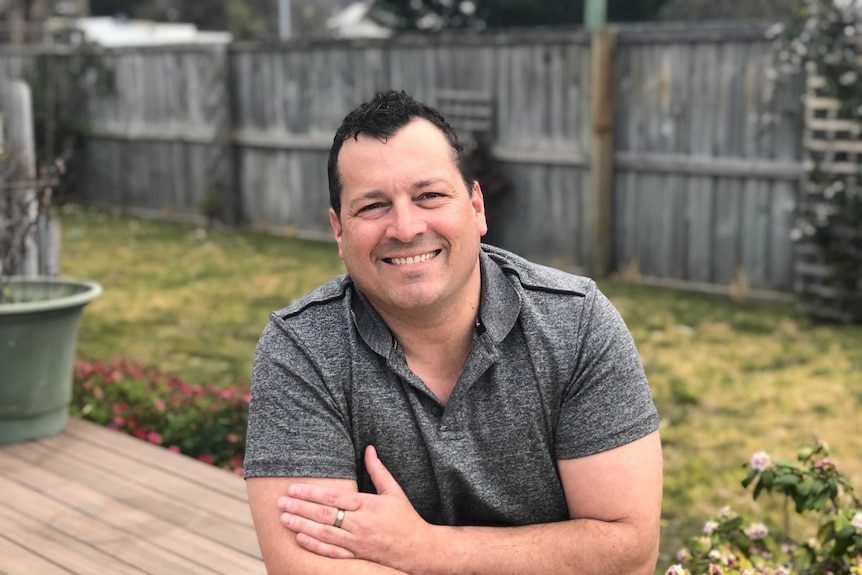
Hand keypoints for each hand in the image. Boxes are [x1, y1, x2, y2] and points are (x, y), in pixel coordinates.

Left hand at [277, 445, 432, 571]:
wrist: (418, 549)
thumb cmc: (406, 518)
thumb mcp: (394, 491)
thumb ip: (379, 470)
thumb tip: (369, 448)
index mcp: (369, 505)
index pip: (334, 498)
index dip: (311, 493)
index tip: (294, 489)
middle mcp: (361, 524)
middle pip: (325, 515)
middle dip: (300, 508)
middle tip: (280, 503)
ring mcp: (358, 543)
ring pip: (324, 534)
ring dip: (302, 526)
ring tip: (283, 519)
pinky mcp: (357, 556)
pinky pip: (332, 552)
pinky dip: (315, 545)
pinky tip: (300, 538)